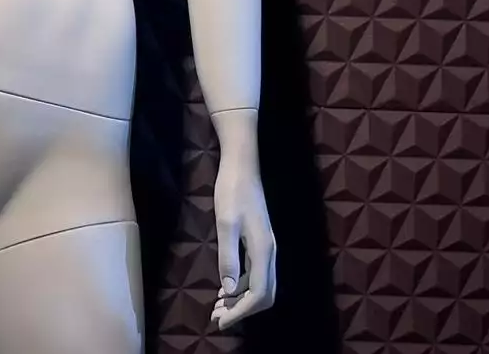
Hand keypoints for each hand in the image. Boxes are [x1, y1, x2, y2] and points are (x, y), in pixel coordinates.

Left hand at [210, 126, 276, 329]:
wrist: (241, 166)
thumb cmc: (232, 190)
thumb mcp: (226, 222)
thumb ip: (228, 256)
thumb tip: (230, 290)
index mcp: (264, 252)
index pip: (259, 294)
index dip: (241, 312)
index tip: (221, 321)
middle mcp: (270, 254)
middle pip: (264, 295)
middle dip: (242, 310)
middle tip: (217, 317)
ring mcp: (266, 248)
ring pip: (260, 285)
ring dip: (241, 299)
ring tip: (218, 307)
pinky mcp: (259, 242)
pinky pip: (255, 274)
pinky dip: (241, 286)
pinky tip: (225, 288)